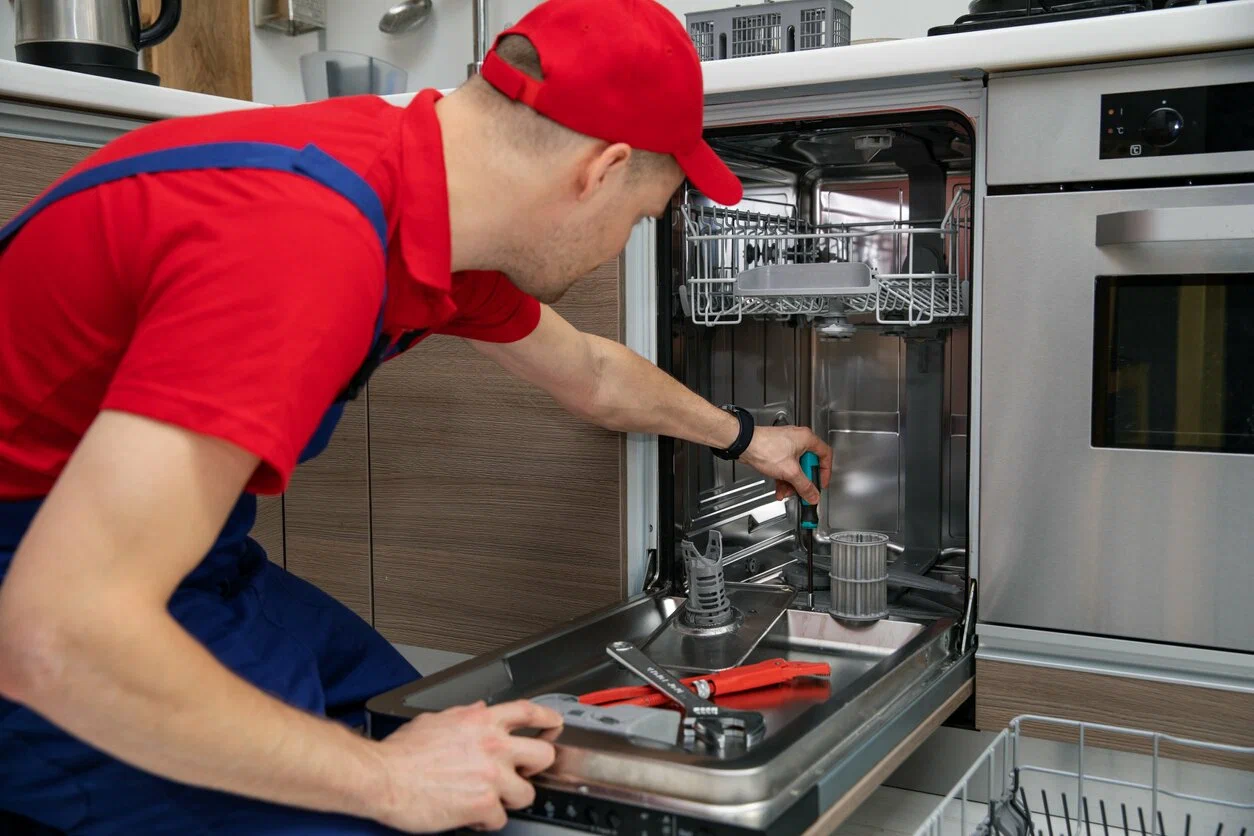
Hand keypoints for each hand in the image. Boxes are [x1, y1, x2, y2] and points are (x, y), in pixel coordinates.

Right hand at [372, 700, 562, 832]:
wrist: (382, 777)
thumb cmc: (401, 753)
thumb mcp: (435, 720)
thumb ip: (464, 715)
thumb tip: (478, 711)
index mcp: (480, 721)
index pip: (527, 713)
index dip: (547, 719)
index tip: (554, 724)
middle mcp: (492, 745)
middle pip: (542, 755)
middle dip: (536, 767)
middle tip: (522, 773)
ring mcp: (491, 776)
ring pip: (526, 793)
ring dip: (509, 798)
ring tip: (489, 797)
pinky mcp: (483, 804)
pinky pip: (500, 819)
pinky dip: (486, 820)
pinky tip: (470, 813)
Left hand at [739, 425, 831, 504]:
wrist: (743, 444)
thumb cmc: (765, 448)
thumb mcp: (790, 471)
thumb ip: (804, 486)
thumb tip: (813, 495)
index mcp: (807, 439)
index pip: (825, 455)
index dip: (825, 471)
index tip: (820, 483)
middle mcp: (798, 440)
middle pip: (808, 464)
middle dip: (803, 481)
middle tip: (802, 490)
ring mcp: (786, 445)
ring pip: (795, 468)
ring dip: (792, 483)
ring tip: (786, 492)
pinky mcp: (776, 451)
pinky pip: (785, 467)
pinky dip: (783, 479)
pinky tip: (779, 489)